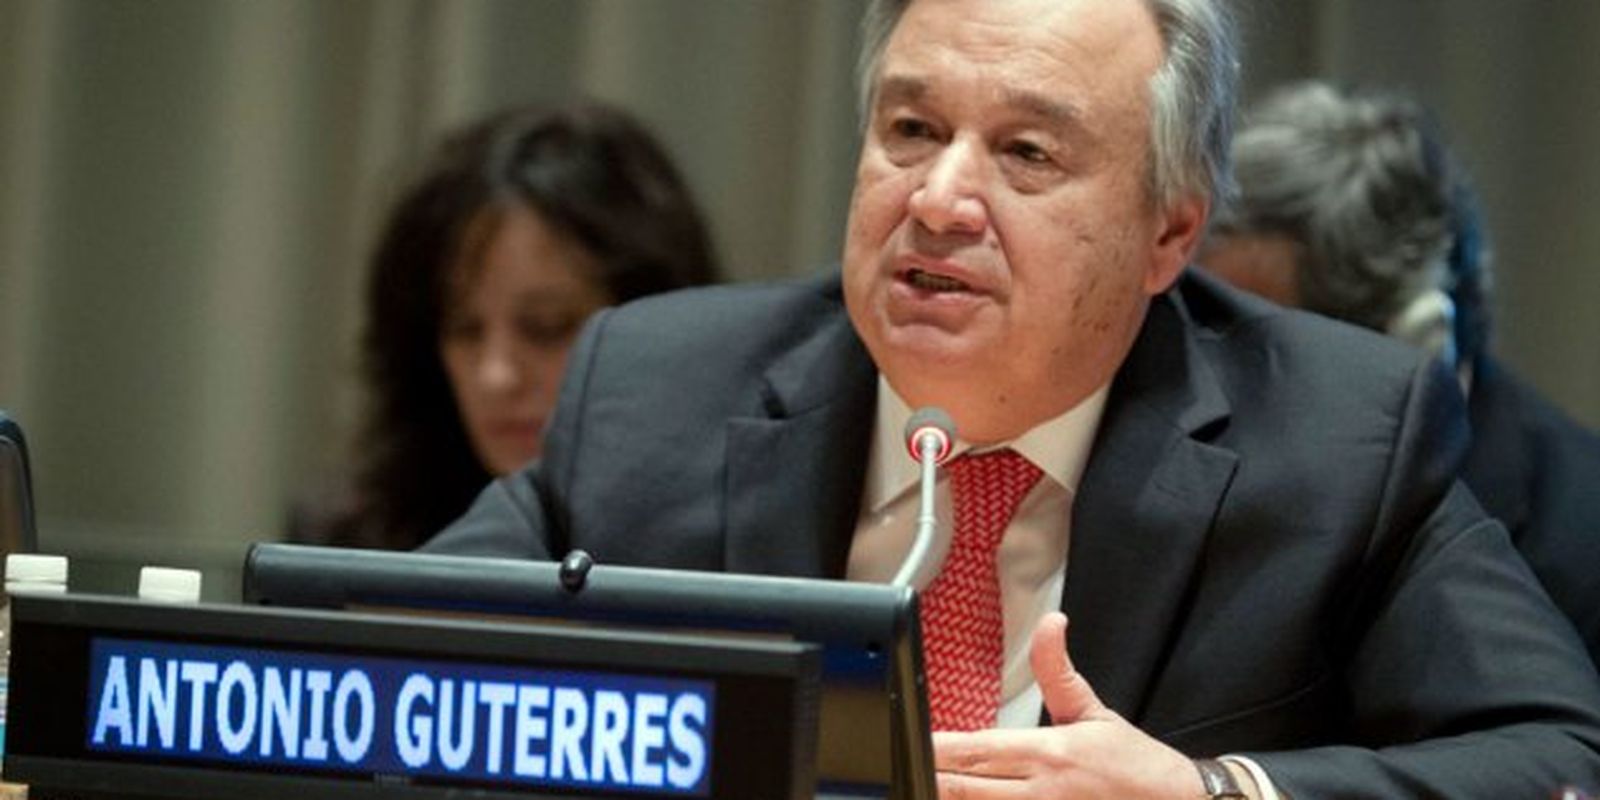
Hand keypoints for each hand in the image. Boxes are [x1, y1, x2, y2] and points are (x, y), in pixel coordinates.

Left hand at [932, 612, 1206, 798]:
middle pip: (967, 788)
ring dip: (953, 799)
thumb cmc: (1134, 765)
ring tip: (923, 786)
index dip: (940, 750)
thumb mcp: (1093, 711)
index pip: (979, 751)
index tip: (917, 744)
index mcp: (1048, 753)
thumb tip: (1052, 623)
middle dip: (933, 778)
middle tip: (903, 766)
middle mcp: (1042, 791)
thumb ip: (1058, 669)